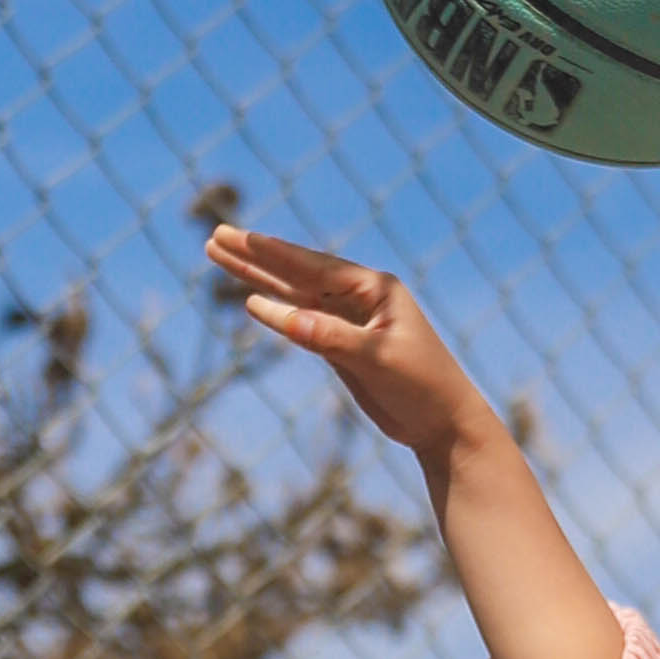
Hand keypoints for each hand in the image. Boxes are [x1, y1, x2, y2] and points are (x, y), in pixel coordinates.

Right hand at [206, 227, 494, 464]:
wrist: (443, 423)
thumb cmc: (422, 385)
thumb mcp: (377, 359)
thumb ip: (329, 337)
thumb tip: (282, 317)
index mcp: (375, 288)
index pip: (314, 266)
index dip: (273, 253)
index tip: (239, 238)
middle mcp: (359, 296)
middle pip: (297, 271)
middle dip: (255, 256)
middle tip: (216, 236)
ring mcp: (349, 319)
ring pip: (293, 293)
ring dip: (257, 277)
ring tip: (220, 256)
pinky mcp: (341, 344)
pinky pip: (300, 319)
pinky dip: (274, 308)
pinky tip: (251, 299)